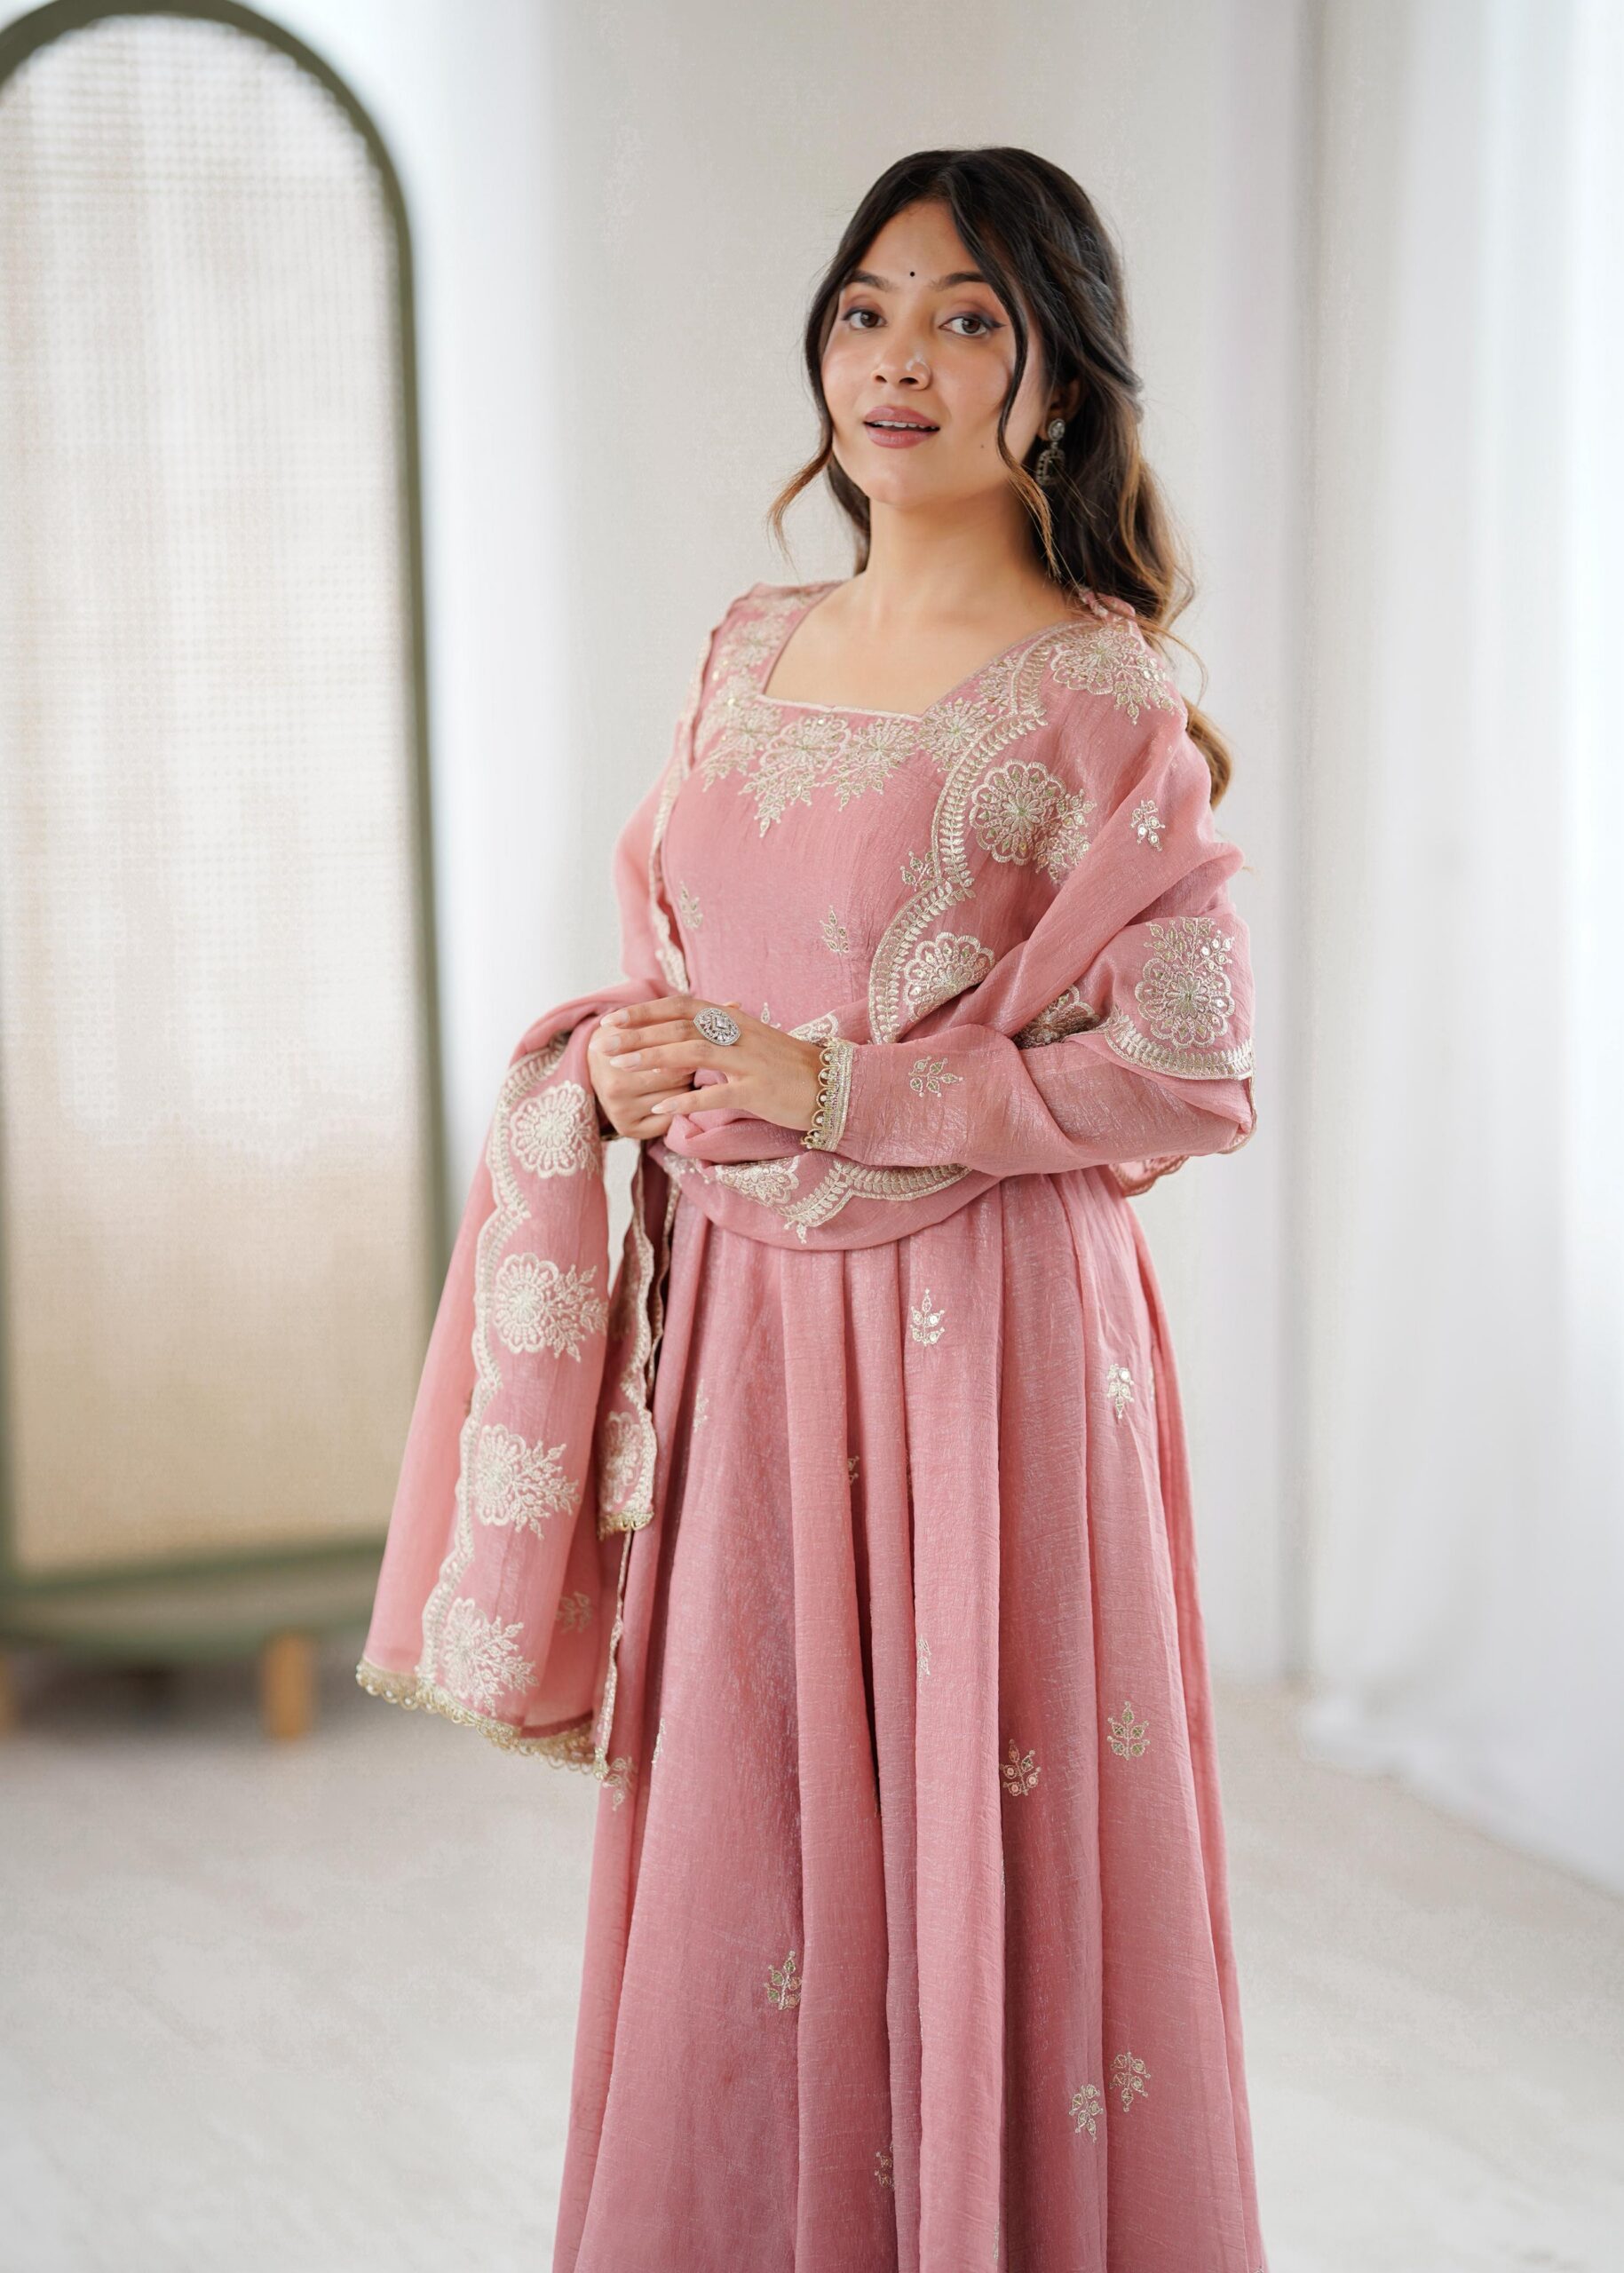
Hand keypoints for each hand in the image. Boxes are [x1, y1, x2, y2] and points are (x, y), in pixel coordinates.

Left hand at [592, 994, 821, 1136]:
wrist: (832, 1084)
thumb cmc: (787, 1067)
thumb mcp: (751, 1040)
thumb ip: (719, 1032)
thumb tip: (684, 1029)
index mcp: (734, 1020)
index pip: (681, 1007)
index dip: (645, 1012)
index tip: (613, 1020)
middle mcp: (739, 1034)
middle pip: (679, 1027)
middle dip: (637, 1035)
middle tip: (603, 1044)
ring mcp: (748, 1061)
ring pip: (691, 1052)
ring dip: (652, 1059)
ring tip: (620, 1069)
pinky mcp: (757, 1090)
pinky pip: (715, 1094)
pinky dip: (685, 1100)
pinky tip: (660, 1109)